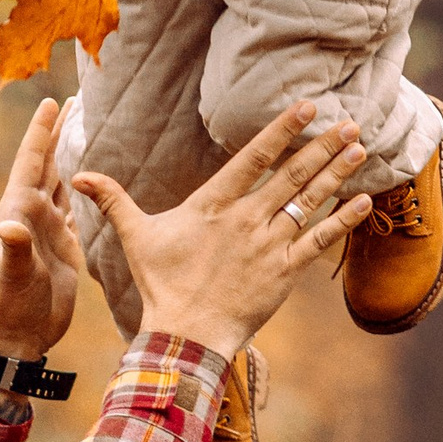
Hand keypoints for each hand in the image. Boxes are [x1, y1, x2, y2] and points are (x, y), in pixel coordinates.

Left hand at [0, 97, 82, 366]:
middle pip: (48, 163)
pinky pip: (74, 207)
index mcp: (18, 212)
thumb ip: (14, 251)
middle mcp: (32, 214)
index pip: (31, 162)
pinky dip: (84, 188)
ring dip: (72, 155)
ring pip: (62, 181)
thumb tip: (9, 228)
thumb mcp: (14, 276)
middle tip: (77, 102)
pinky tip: (93, 177)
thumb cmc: (13, 305)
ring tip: (87, 129)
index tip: (51, 102)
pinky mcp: (63, 246)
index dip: (40, 132)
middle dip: (60, 133)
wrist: (18, 335)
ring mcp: (48, 229)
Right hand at [73, 104, 369, 356]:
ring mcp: (268, 246)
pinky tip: (364, 201)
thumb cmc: (161, 285)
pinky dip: (342, 220)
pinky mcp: (284, 273)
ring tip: (358, 148)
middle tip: (349, 121)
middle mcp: (246, 220)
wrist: (186, 334)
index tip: (307, 107)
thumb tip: (78, 175)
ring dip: (336, 173)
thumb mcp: (136, 237)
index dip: (282, 130)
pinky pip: (318, 240)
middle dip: (322, 146)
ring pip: (308, 202)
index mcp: (213, 205)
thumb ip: (113, 200)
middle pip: (290, 175)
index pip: (253, 158)